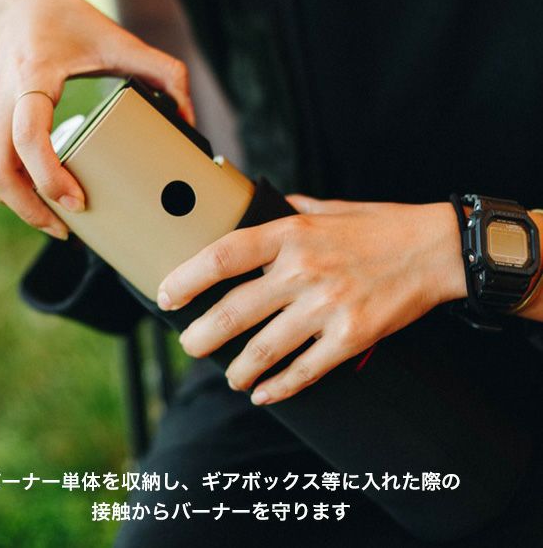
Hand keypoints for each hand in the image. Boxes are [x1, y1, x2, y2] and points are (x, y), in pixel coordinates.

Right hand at [0, 0, 193, 238]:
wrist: (11, 7)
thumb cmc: (64, 20)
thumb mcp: (119, 37)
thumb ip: (163, 71)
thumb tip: (189, 118)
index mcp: (33, 77)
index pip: (29, 136)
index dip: (50, 177)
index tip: (78, 202)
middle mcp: (4, 101)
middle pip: (0, 173)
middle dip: (32, 211)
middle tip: (70, 231)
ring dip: (25, 208)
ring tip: (62, 225)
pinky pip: (0, 168)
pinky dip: (21, 192)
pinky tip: (50, 200)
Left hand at [158, 196, 465, 404]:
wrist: (433, 250)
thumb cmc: (377, 227)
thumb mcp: (326, 208)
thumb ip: (287, 211)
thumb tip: (254, 210)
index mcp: (291, 234)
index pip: (223, 256)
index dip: (187, 278)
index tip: (167, 296)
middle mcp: (303, 271)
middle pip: (234, 311)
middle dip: (201, 336)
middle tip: (189, 346)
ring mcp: (327, 307)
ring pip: (264, 349)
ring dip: (237, 369)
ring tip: (228, 376)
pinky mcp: (351, 336)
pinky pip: (304, 371)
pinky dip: (279, 387)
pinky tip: (263, 393)